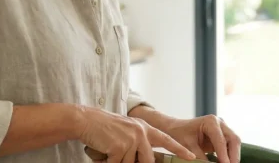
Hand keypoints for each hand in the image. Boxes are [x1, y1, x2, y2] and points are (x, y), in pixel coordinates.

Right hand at [74, 106, 195, 162]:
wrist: (87, 120)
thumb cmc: (105, 129)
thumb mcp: (127, 133)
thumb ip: (140, 143)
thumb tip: (148, 160)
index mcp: (144, 128)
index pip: (166, 140)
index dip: (179, 149)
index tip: (191, 157)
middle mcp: (141, 132)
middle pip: (148, 161)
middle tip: (120, 151)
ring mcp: (131, 139)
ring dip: (118, 162)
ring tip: (109, 152)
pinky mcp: (120, 146)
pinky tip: (104, 154)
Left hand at [164, 115, 240, 162]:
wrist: (176, 128)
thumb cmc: (179, 134)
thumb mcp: (188, 146)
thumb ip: (199, 157)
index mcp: (210, 121)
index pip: (220, 139)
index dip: (224, 154)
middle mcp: (219, 123)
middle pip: (233, 139)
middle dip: (234, 156)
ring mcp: (223, 129)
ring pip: (234, 143)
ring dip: (233, 156)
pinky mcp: (223, 136)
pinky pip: (231, 146)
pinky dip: (230, 155)